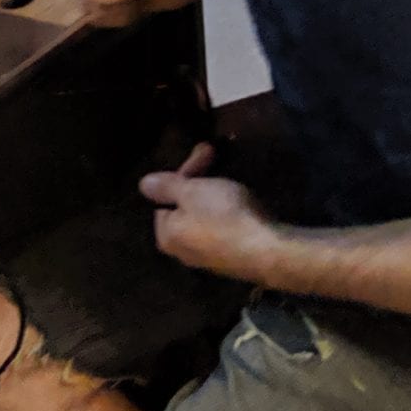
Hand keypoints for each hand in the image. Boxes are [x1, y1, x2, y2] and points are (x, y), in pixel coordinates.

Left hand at [140, 145, 280, 278]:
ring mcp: (209, 258)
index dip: (183, 172)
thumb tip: (143, 185)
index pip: (164, 198)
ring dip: (213, 193)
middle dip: (199, 179)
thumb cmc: (223, 216)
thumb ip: (166, 187)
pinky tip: (239, 203)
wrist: (266, 250)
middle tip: (216, 153)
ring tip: (229, 177)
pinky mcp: (232, 259)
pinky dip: (227, 210)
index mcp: (166, 235)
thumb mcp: (192, 192)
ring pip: (204, 217)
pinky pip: (223, 228)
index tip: (204, 152)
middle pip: (184, 208)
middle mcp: (182, 251)